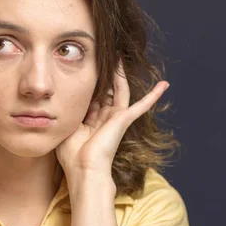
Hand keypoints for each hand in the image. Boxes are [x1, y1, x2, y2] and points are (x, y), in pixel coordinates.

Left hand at [55, 60, 168, 182]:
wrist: (85, 169)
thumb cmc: (72, 156)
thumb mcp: (67, 128)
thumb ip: (70, 113)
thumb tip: (61, 99)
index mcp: (91, 121)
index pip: (92, 97)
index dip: (91, 83)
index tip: (89, 67)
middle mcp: (105, 118)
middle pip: (107, 90)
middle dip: (106, 74)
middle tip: (106, 56)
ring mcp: (117, 118)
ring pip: (120, 90)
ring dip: (121, 74)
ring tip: (121, 57)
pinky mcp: (124, 119)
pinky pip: (142, 104)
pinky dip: (153, 95)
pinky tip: (164, 84)